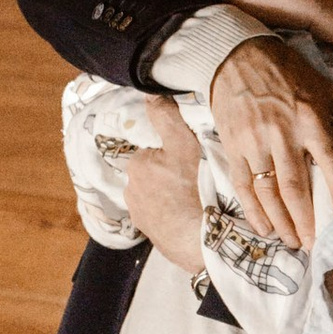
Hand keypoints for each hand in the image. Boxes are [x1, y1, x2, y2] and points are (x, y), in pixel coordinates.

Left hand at [118, 105, 204, 273]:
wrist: (202, 240)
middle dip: (168, 177)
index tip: (190, 162)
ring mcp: (139, 215)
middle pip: (153, 175)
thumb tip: (150, 94)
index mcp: (137, 165)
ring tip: (194, 202)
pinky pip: (161, 218)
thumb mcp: (184, 144)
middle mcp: (130, 190)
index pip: (154, 152)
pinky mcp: (150, 235)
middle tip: (194, 182)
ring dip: (170, 198)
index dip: (173, 155)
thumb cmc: (194, 188)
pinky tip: (189, 217)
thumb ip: (166, 118)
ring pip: (156, 198)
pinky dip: (172, 217)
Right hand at [208, 37, 332, 251]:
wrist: (236, 54)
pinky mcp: (233, 146)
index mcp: (310, 117)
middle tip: (315, 245)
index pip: (329, 158)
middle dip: (306, 219)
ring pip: (268, 191)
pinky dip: (253, 210)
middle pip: (295, 185)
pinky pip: (243, 185)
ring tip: (294, 243)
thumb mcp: (328, 89)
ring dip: (282, 221)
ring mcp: (254, 142)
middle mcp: (281, 133)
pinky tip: (265, 229)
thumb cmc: (288, 71)